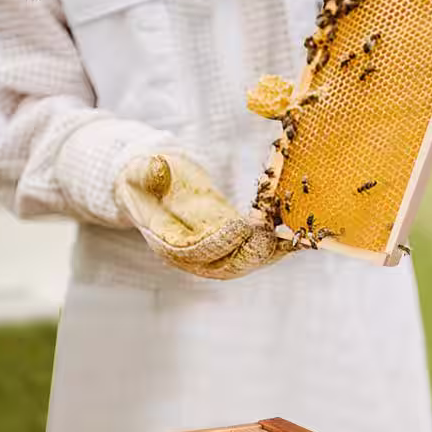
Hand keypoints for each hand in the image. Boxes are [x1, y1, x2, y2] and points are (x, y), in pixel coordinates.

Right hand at [115, 154, 289, 279]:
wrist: (147, 188)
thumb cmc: (142, 178)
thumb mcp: (139, 170)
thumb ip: (147, 171)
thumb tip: (157, 167)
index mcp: (164, 239)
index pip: (192, 249)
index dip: (218, 241)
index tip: (242, 226)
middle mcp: (188, 254)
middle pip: (222, 264)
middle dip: (250, 251)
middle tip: (273, 234)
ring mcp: (209, 253)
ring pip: (241, 262)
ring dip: (266, 253)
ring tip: (289, 240)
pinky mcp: (227, 244)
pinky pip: (250, 253)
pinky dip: (271, 247)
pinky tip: (292, 237)